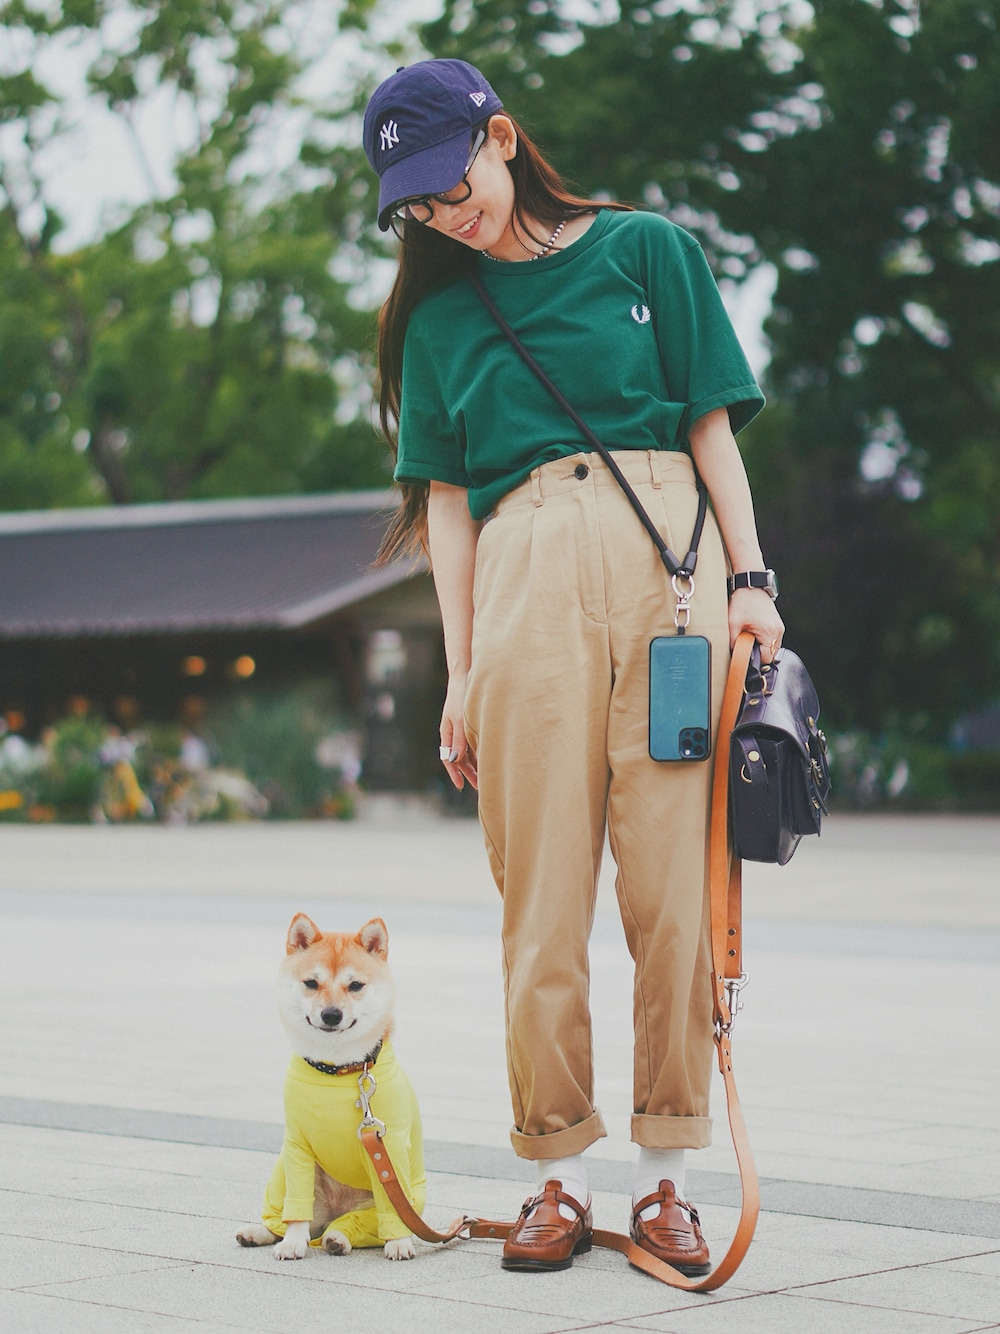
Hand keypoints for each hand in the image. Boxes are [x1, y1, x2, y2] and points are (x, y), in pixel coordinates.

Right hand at [439, 674, 477, 791]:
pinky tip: (489, 759)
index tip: (461, 786)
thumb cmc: (461, 696)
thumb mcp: (460, 720)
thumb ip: (458, 740)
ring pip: (468, 752)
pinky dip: (480, 753)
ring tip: (486, 777)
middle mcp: (454, 733)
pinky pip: (474, 743)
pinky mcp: (471, 724)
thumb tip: (454, 760)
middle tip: (480, 787)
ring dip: (476, 765)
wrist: (467, 676)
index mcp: (447, 733)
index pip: (448, 759)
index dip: (454, 773)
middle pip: (459, 759)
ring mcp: (462, 729)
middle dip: (468, 773)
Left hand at [728, 588, 784, 664]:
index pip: (767, 658)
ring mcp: (779, 627)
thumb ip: (733, 642)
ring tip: (750, 639)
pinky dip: (765, 640)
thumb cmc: (743, 602)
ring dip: (762, 647)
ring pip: (773, 647)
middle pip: (771, 654)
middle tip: (747, 647)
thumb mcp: (733, 623)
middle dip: (759, 654)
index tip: (747, 656)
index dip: (756, 660)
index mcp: (769, 632)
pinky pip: (773, 639)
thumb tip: (734, 655)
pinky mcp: (778, 624)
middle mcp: (778, 631)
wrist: (751, 585)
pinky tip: (755, 634)